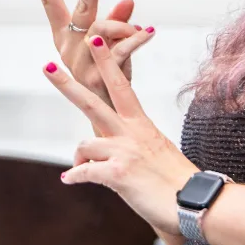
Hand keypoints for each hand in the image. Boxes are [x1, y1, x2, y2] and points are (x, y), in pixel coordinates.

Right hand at [20, 0, 154, 108]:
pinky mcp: (100, 74)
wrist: (109, 116)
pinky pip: (122, 49)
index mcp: (66, 35)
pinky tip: (148, 32)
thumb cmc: (106, 75)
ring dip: (124, 25)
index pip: (50, 2)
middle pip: (80, 6)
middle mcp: (71, 45)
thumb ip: (116, 21)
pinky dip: (137, 38)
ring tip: (139, 31)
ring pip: (104, 27)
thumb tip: (127, 0)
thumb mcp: (111, 45)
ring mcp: (83, 61)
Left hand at [43, 35, 197, 235]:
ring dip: (78, 158)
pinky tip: (69, 180)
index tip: (94, 42)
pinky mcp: (118, 174)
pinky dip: (74, 176)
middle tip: (48, 66)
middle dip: (67, 84)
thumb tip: (117, 153)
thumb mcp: (158, 152)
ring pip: (84, 144)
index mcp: (141, 124)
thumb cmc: (179, 182)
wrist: (197, 203)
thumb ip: (135, 145)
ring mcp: (124, 151)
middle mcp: (131, 133)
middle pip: (92, 103)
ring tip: (78, 169)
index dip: (106, 62)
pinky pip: (84, 172)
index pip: (120, 85)